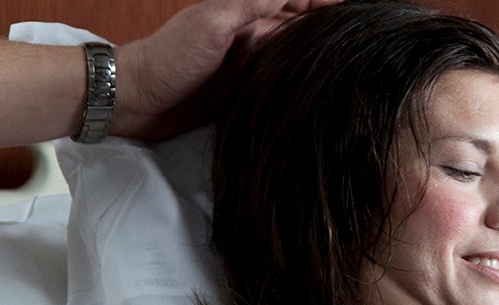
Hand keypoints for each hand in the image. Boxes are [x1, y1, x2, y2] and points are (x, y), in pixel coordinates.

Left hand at [114, 0, 339, 138]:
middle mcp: (250, 36)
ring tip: (352, 60)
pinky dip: (298, 83)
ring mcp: (246, 65)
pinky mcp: (241, 93)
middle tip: (365, 35)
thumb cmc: (169, 58)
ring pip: (292, 54)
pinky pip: (278, 83)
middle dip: (329, 25)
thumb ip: (252, 4)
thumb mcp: (214, 23)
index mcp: (245, 13)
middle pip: (299, 25)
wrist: (134, 100)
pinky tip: (317, 90)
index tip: (358, 8)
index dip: (324, 2)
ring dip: (318, 54)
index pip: (295, 1)